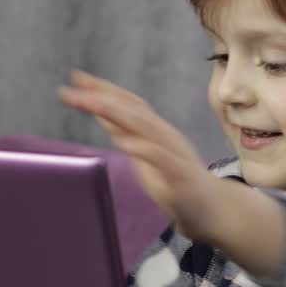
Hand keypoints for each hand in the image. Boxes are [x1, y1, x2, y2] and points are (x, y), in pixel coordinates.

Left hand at [58, 70, 220, 239]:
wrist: (212, 209)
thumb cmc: (175, 181)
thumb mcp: (142, 154)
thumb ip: (123, 132)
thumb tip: (98, 111)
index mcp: (155, 130)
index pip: (128, 103)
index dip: (104, 89)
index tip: (76, 77)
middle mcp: (165, 135)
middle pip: (133, 109)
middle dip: (102, 96)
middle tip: (73, 88)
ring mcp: (174, 153)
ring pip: (146, 127)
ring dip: (118, 113)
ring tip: (93, 103)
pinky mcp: (181, 175)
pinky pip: (162, 158)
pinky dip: (143, 148)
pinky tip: (125, 143)